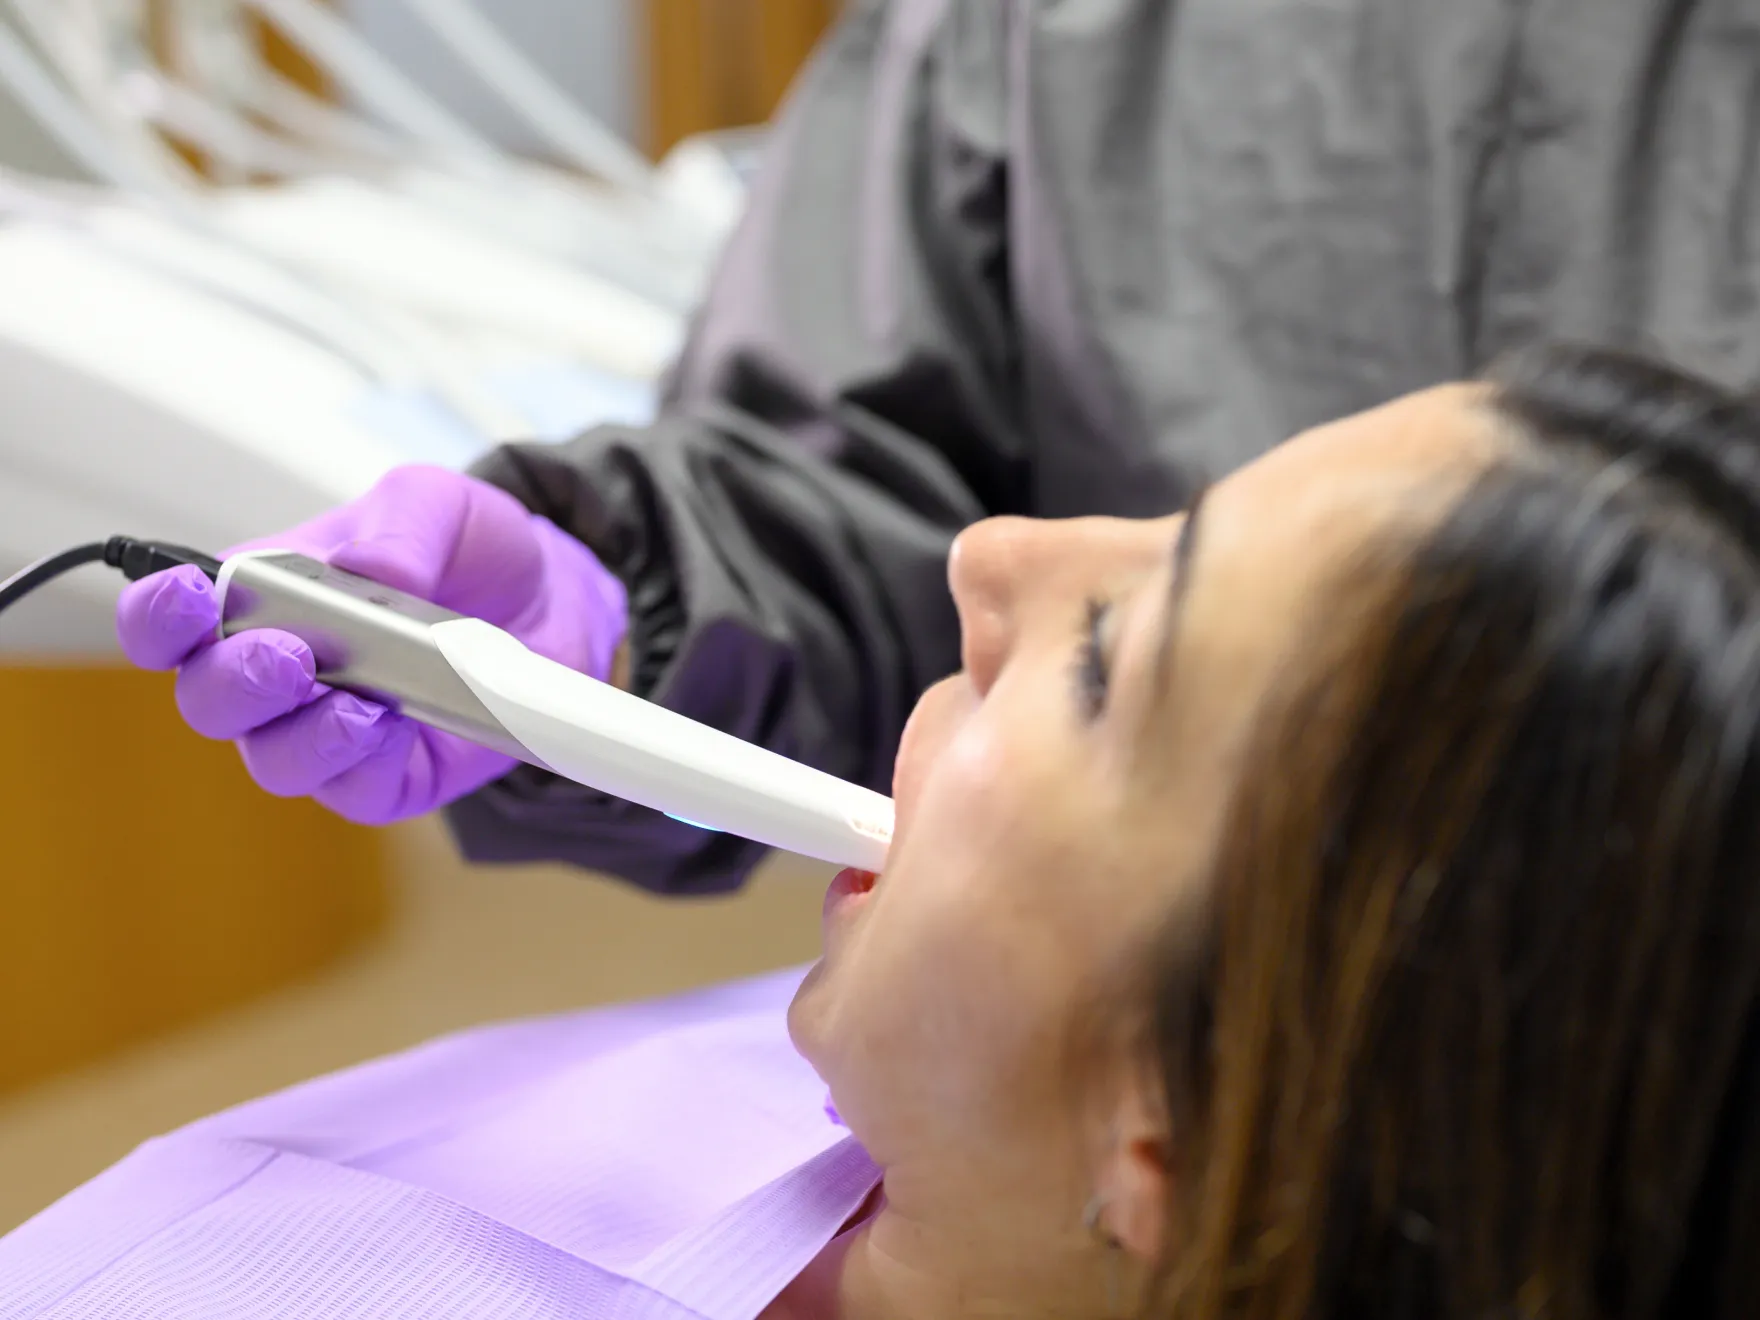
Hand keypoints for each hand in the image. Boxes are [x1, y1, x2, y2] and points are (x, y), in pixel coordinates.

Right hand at [116, 466, 626, 824]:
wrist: (554, 600)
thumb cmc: (468, 551)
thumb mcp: (438, 504)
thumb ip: (399, 524)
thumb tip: (366, 566)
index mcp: (262, 598)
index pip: (169, 622)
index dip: (157, 619)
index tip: (186, 600)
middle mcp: (282, 674)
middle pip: (209, 702)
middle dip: (236, 683)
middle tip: (288, 658)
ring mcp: (331, 731)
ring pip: (274, 761)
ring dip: (304, 735)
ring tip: (359, 703)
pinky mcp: (390, 776)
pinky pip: (354, 792)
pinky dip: (367, 763)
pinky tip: (398, 724)